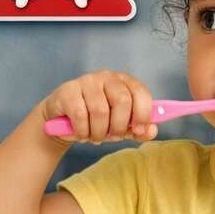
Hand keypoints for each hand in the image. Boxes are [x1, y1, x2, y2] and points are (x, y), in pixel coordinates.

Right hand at [41, 70, 157, 144]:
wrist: (62, 121)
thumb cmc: (96, 121)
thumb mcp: (120, 127)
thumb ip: (138, 130)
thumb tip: (152, 130)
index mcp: (124, 82)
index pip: (140, 92)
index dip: (143, 113)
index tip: (138, 130)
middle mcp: (107, 77)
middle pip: (122, 101)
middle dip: (118, 126)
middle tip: (112, 136)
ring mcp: (87, 81)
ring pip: (100, 111)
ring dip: (98, 132)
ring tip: (94, 136)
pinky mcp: (68, 91)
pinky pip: (80, 115)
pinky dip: (83, 131)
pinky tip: (81, 133)